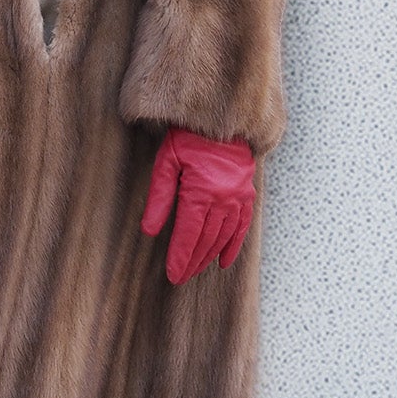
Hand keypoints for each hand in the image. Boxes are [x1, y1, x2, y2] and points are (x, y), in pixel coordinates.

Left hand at [140, 126, 256, 284]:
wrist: (220, 120)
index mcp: (201, 191)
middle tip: (180, 278)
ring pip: (223, 236)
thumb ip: (159, 198)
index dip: (180, 257)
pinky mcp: (247, 194)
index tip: (173, 274)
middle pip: (206, 240)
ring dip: (209, 257)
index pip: (189, 234)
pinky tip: (224, 262)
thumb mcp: (166, 163)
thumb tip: (149, 231)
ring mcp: (238, 197)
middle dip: (192, 262)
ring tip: (196, 271)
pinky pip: (242, 226)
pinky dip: (234, 245)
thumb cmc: (188, 139)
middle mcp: (223, 198)